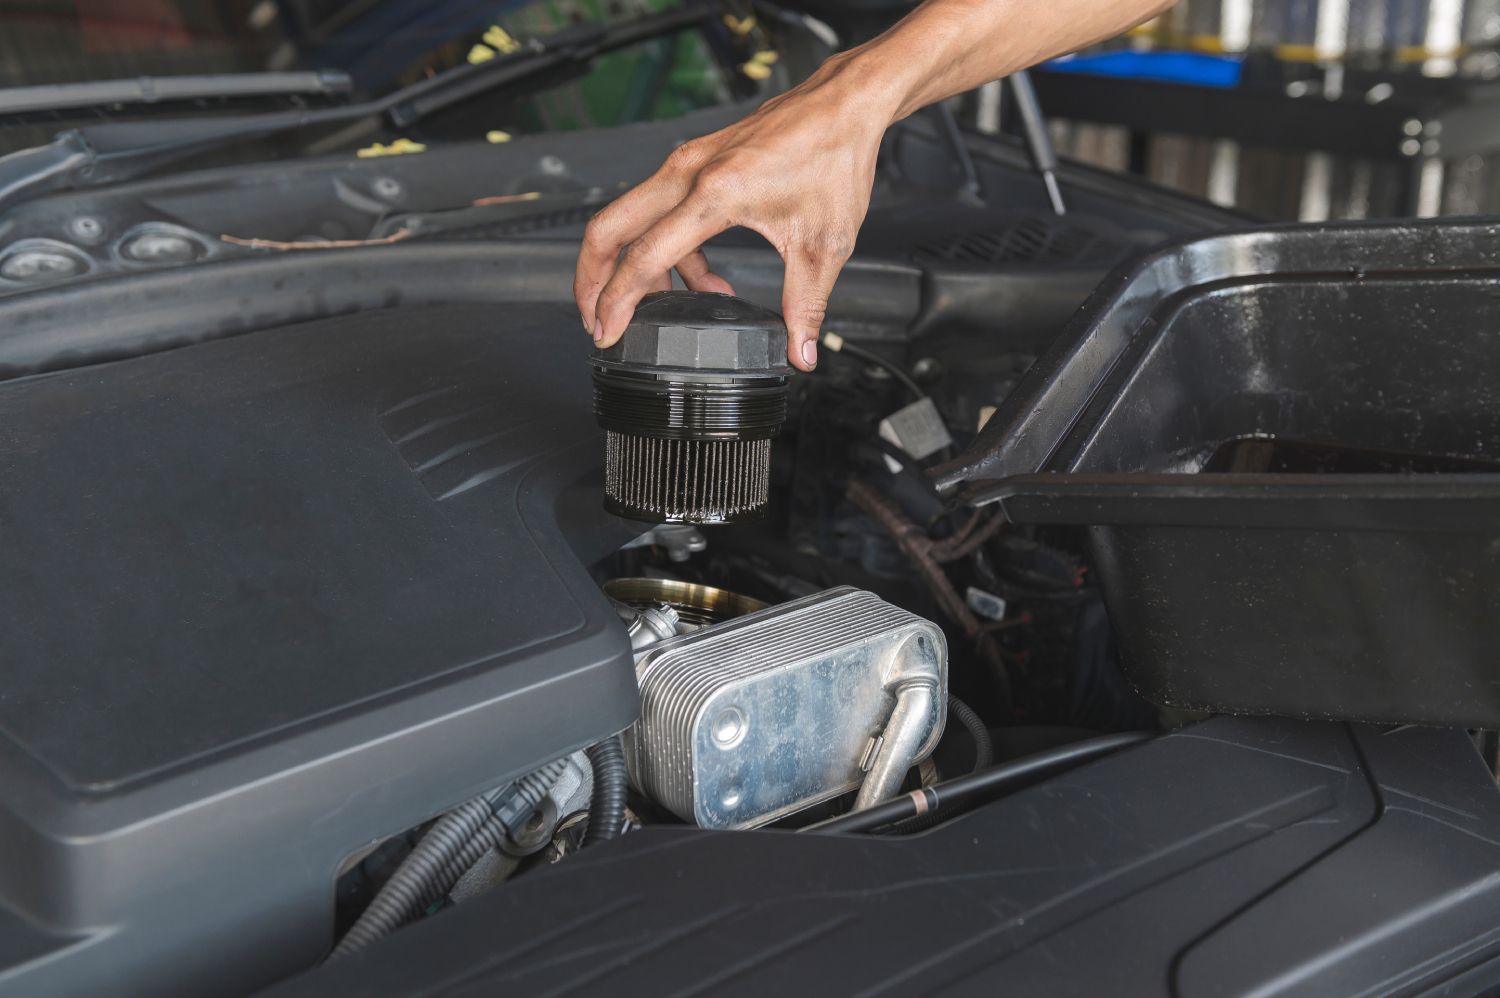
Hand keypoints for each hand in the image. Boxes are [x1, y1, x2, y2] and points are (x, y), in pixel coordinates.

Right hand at [573, 53, 893, 371]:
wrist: (842, 106)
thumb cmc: (833, 157)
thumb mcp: (824, 244)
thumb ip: (806, 304)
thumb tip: (800, 353)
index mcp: (714, 194)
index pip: (645, 255)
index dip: (618, 301)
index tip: (607, 331)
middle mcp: (688, 173)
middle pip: (608, 228)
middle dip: (592, 280)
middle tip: (596, 321)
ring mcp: (687, 163)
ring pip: (632, 220)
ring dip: (639, 268)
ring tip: (669, 309)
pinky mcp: (696, 162)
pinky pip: (661, 212)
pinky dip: (670, 251)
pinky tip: (706, 280)